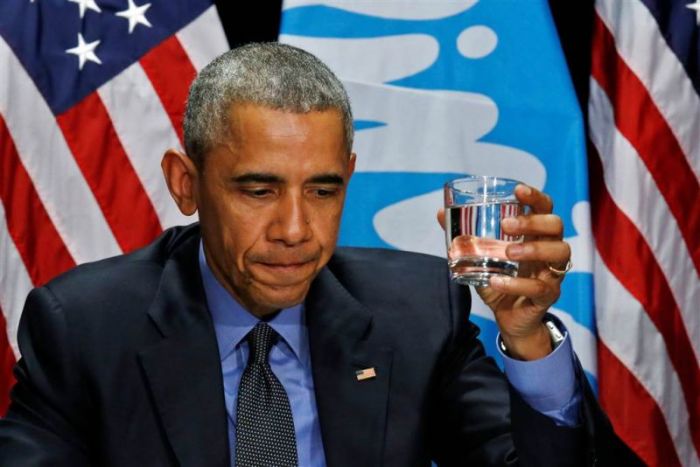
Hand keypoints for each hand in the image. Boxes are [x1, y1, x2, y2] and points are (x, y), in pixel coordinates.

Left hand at [437, 184, 570, 359]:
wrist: (509, 318)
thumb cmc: (500, 279)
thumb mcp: (480, 256)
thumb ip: (465, 236)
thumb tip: (439, 213)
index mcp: (535, 235)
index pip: (544, 208)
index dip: (535, 197)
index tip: (517, 190)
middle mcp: (549, 250)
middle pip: (556, 225)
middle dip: (532, 221)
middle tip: (506, 225)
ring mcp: (552, 273)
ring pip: (559, 252)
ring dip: (533, 248)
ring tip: (508, 252)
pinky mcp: (548, 296)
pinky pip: (541, 287)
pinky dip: (517, 283)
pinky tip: (497, 280)